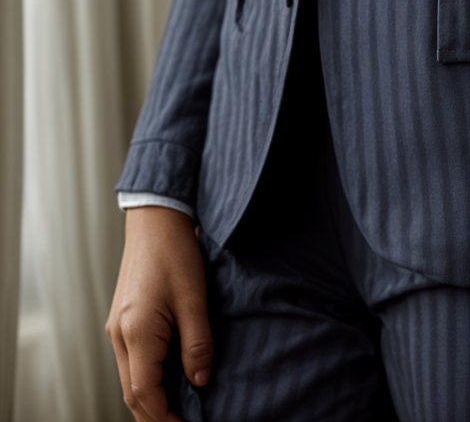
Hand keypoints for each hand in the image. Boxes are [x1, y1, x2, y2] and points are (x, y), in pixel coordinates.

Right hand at [105, 206, 212, 421]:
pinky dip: (146, 379)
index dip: (166, 417)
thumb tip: (201, 380)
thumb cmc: (176, 252)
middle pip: (132, 393)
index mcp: (136, 333)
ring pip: (129, 379)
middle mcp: (119, 335)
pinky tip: (168, 380)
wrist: (156, 219)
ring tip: (178, 410)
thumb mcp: (195, 298)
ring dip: (150, 399)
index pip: (146, 392)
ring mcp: (117, 328)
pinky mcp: (122, 320)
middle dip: (155, 415)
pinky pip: (130, 362)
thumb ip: (198, 343)